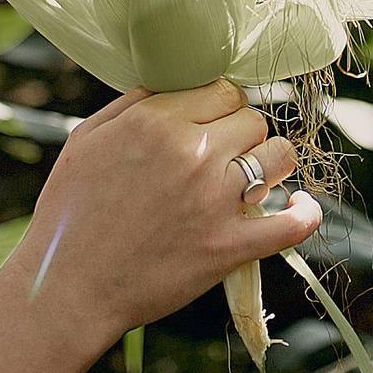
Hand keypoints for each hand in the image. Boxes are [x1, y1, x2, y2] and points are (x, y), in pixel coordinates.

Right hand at [15, 80, 320, 346]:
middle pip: (252, 119)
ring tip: (254, 178)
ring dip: (271, 164)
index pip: (223, 90)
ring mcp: (215, 200)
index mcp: (156, 122)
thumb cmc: (69, 214)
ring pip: (278, 156)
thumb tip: (172, 84)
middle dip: (241, 134)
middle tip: (223, 157)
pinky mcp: (230, 246)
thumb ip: (132, 104)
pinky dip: (305, 214)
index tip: (212, 124)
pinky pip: (292, 224)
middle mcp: (192, 153)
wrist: (67, 288)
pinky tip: (301, 208)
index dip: (220, 106)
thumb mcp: (86, 139)